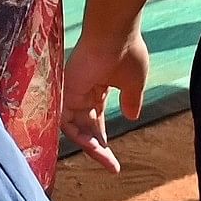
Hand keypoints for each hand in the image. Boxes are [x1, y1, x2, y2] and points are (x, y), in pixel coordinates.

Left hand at [61, 17, 144, 172]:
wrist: (116, 34)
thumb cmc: (127, 53)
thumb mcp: (134, 83)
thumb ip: (131, 101)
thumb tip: (131, 117)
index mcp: (98, 87)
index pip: (96, 118)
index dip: (103, 137)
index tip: (114, 157)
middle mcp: (82, 91)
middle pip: (86, 126)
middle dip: (98, 147)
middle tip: (112, 166)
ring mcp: (73, 90)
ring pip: (75, 126)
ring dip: (90, 146)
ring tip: (107, 162)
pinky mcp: (66, 90)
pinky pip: (65, 119)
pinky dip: (77, 135)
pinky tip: (94, 148)